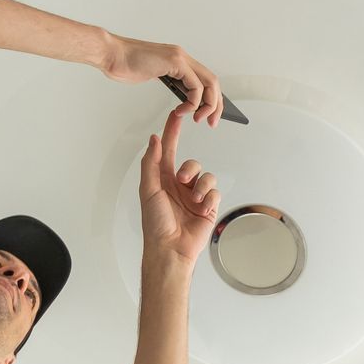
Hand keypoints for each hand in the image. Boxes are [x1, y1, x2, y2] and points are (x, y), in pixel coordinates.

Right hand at [101, 33, 224, 126]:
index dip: (212, 98)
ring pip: (209, 84)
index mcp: (179, 59)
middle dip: (216, 105)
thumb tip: (181, 95)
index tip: (209, 115)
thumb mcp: (153, 75)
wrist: (111, 54)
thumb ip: (170, 80)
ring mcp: (180, 58)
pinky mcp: (175, 62)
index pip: (205, 79)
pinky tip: (182, 111)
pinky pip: (196, 86)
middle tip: (211, 122)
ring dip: (207, 105)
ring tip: (197, 119)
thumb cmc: (125, 65)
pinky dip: (193, 102)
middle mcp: (183, 57)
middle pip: (213, 82)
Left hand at [139, 106, 219, 261]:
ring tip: (195, 200)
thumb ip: (151, 163)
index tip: (176, 115)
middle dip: (190, 169)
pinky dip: (209, 198)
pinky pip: (215, 192)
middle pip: (192, 163)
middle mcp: (179, 186)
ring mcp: (194, 196)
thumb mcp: (148, 190)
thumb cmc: (156, 224)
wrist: (171, 248)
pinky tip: (202, 208)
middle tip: (183, 181)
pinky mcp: (207, 206)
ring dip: (201, 186)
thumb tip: (154, 139)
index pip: (168, 149)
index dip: (172, 131)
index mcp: (163, 179)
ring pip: (207, 176)